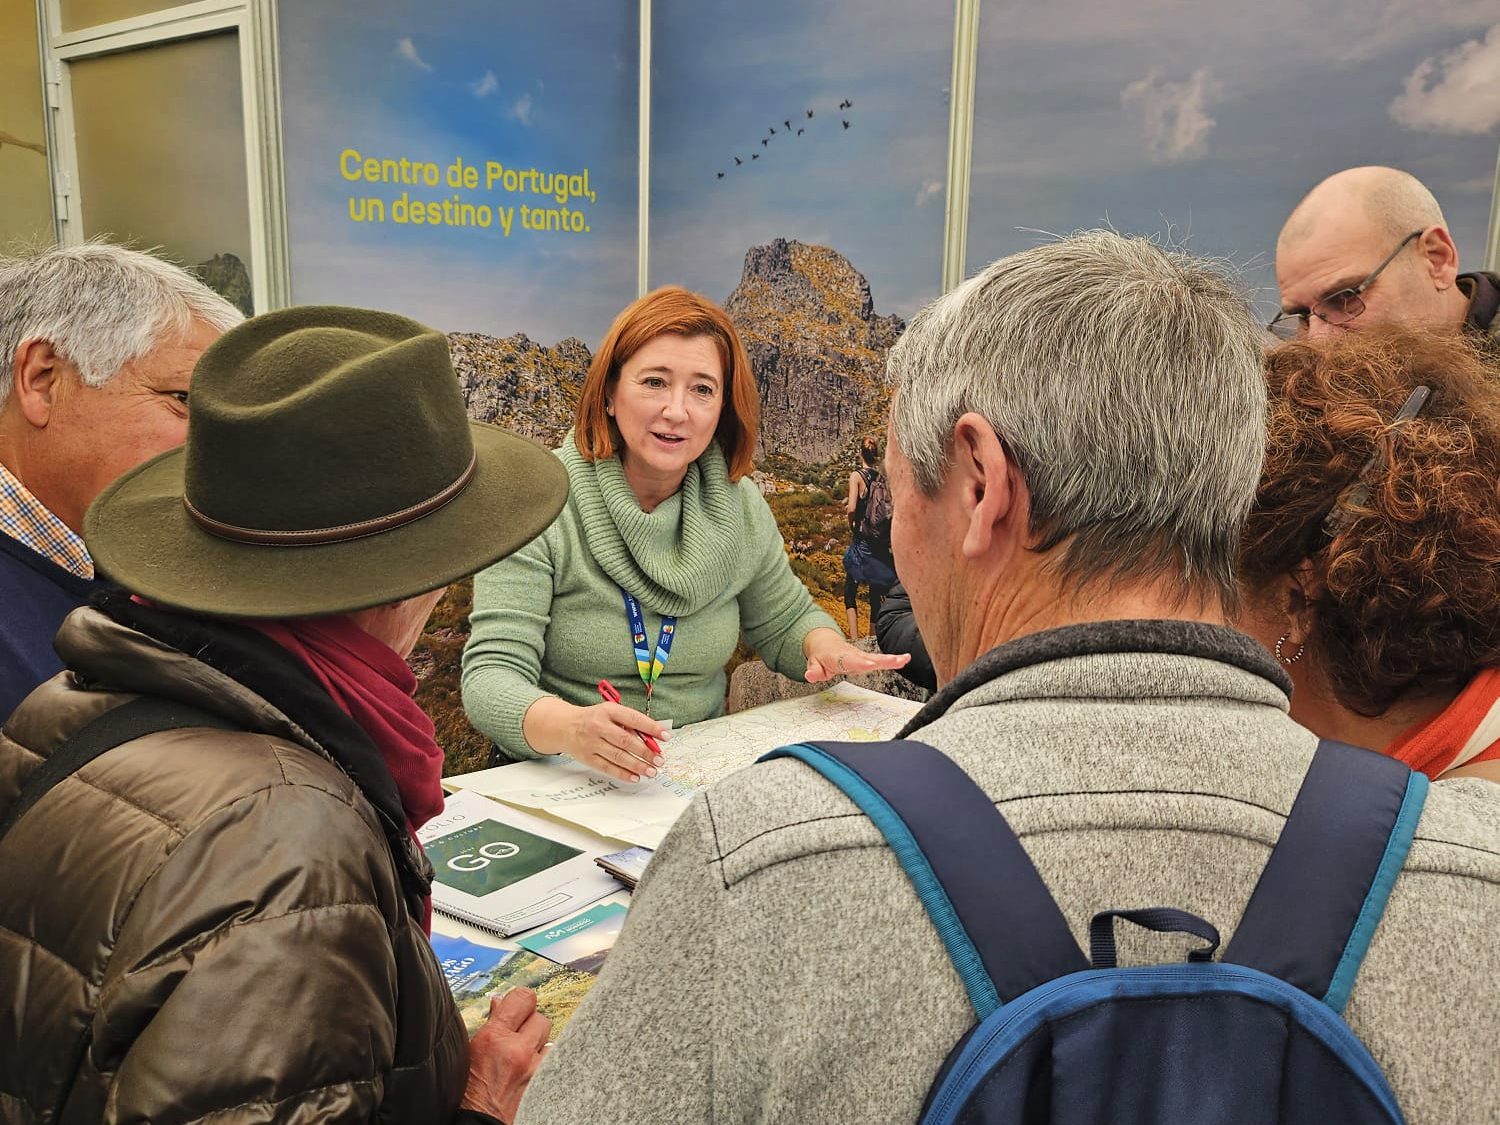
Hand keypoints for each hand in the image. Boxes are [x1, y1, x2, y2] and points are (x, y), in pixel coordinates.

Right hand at [460, 988, 551, 1122]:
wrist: (479, 1124)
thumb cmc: (468, 1092)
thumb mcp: (470, 1052)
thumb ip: (489, 1024)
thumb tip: (500, 1002)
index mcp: (493, 1038)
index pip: (522, 998)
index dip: (521, 999)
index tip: (518, 1004)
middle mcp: (517, 1050)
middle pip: (540, 1016)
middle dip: (529, 1022)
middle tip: (517, 1034)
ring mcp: (534, 1067)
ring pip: (549, 1037)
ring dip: (538, 1042)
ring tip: (523, 1054)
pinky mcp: (544, 1081)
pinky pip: (553, 1057)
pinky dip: (544, 1059)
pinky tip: (531, 1067)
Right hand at [526, 698, 668, 782]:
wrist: (565, 726)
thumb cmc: (594, 719)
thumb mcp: (610, 713)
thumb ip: (629, 723)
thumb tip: (652, 739)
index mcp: (608, 710)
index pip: (634, 718)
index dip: (651, 728)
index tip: (666, 736)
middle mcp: (599, 725)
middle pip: (626, 740)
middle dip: (646, 752)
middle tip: (660, 760)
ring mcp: (591, 742)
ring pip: (618, 756)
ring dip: (637, 765)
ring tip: (651, 771)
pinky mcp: (587, 757)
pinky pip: (607, 767)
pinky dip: (623, 773)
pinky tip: (635, 777)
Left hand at [803, 627, 910, 682]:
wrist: (825, 642)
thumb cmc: (821, 654)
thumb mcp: (812, 663)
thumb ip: (813, 670)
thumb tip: (811, 675)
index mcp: (839, 657)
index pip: (850, 661)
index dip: (860, 663)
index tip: (870, 665)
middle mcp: (853, 655)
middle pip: (869, 658)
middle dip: (882, 660)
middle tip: (896, 661)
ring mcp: (861, 656)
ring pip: (877, 658)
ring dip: (891, 659)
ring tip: (905, 659)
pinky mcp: (867, 659)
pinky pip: (880, 660)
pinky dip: (892, 660)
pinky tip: (905, 660)